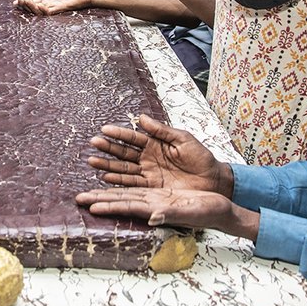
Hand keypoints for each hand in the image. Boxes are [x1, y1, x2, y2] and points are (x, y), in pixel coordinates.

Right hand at [14, 0, 97, 15]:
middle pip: (34, 7)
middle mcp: (49, 4)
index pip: (33, 2)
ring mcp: (55, 7)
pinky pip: (51, 11)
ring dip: (32, 7)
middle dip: (26, 5)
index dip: (25, 2)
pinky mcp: (62, 8)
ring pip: (40, 10)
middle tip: (18, 0)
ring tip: (25, 1)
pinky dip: (44, 9)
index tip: (15, 2)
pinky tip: (38, 5)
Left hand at [75, 187, 256, 238]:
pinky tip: (113, 178)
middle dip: (99, 198)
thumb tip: (152, 217)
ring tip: (90, 187)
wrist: (220, 208)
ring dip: (107, 188)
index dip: (108, 204)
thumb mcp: (190, 213)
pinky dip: (124, 180)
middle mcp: (150, 203)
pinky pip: (138, 183)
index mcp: (154, 207)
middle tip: (77, 198)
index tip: (89, 205)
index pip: (126, 205)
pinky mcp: (161, 191)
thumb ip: (170, 214)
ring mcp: (154, 197)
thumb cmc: (207, 212)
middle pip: (120, 199)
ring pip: (126, 190)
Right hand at [86, 114, 231, 194]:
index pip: (133, 137)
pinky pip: (133, 184)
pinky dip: (119, 182)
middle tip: (93, 143)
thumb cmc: (202, 158)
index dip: (119, 134)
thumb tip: (142, 117)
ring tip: (92, 161)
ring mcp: (149, 173)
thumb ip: (162, 130)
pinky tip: (106, 178)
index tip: (104, 129)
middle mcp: (148, 158)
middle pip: (124, 153)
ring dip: (108, 166)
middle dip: (108, 148)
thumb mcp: (184, 140)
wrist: (214, 180)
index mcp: (155, 143)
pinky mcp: (152, 188)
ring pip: (124, 169)